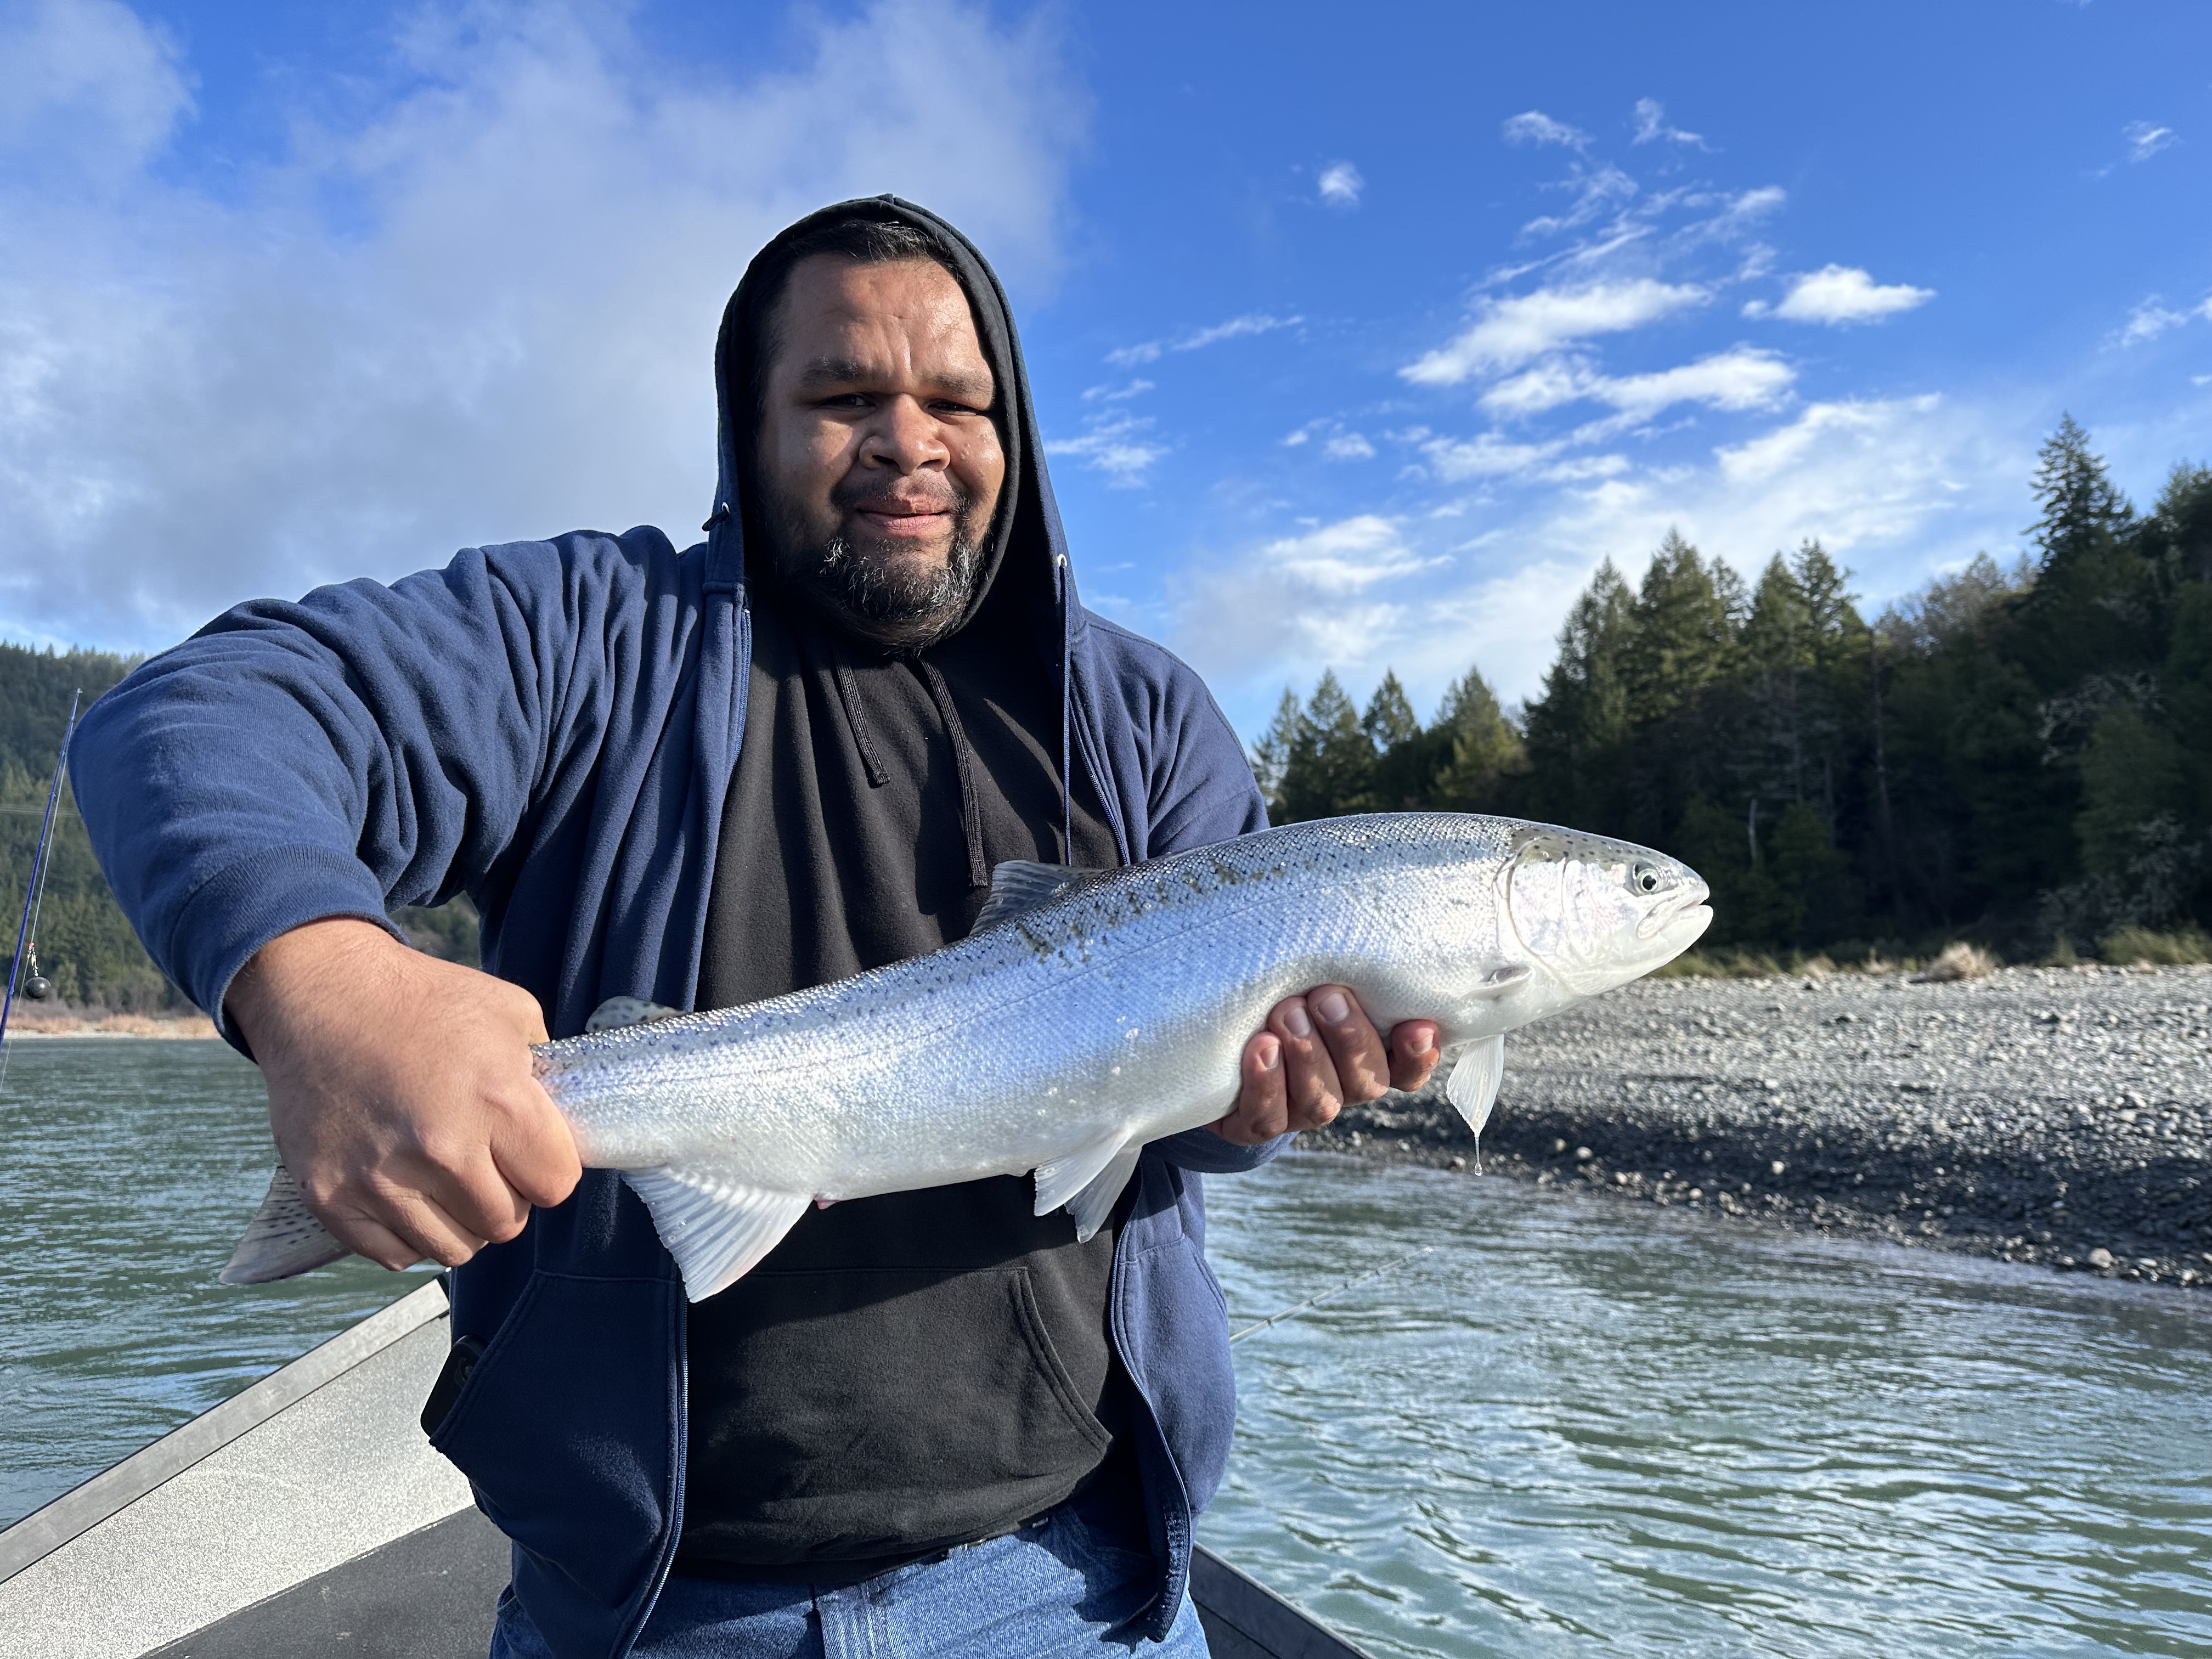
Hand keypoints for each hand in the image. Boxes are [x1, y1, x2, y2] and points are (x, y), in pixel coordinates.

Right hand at [225, 918, 581, 1270]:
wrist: (321, 995)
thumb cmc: (421, 1001)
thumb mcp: (511, 1015)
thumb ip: (545, 1078)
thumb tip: (561, 1127)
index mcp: (496, 1101)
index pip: (556, 1184)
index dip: (549, 1169)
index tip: (530, 1151)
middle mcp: (440, 1148)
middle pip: (506, 1224)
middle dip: (507, 1196)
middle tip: (487, 1162)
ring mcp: (380, 1179)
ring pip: (454, 1249)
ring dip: (461, 1221)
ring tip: (448, 1179)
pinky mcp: (330, 1197)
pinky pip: (395, 1253)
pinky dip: (410, 1234)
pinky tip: (409, 1193)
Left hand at [1210, 985, 1440, 1145]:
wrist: (1210, 1034)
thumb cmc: (1272, 988)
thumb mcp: (1306, 972)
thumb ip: (1335, 963)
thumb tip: (1351, 922)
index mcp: (1364, 1056)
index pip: (1406, 1068)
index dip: (1417, 1055)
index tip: (1417, 1025)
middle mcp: (1338, 1088)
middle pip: (1366, 1083)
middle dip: (1349, 1039)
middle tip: (1326, 997)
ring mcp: (1297, 1111)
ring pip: (1321, 1103)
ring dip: (1307, 1056)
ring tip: (1287, 1012)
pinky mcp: (1252, 1124)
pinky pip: (1267, 1117)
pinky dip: (1266, 1083)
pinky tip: (1260, 1048)